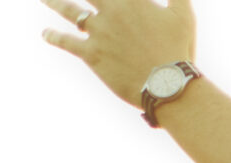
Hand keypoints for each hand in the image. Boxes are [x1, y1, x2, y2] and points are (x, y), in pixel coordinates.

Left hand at [40, 0, 197, 106]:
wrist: (166, 85)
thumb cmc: (178, 50)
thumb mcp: (184, 16)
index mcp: (132, 0)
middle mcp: (111, 11)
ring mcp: (98, 32)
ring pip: (70, 11)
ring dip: (54, 2)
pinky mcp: (91, 54)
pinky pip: (66, 42)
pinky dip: (54, 37)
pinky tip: (45, 34)